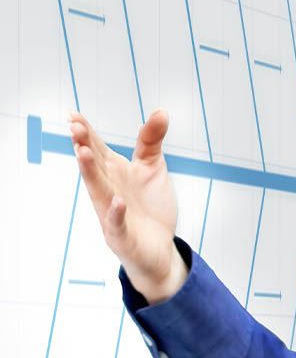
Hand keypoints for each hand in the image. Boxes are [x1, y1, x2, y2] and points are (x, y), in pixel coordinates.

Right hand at [68, 109, 187, 303]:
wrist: (160, 246)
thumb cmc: (150, 205)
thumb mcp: (153, 167)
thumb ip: (152, 140)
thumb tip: (161, 111)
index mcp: (114, 171)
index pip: (96, 148)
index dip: (86, 132)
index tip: (73, 114)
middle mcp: (108, 188)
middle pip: (94, 165)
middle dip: (84, 146)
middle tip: (75, 126)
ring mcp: (112, 212)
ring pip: (98, 191)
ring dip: (90, 173)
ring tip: (83, 153)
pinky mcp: (122, 235)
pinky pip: (117, 223)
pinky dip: (116, 213)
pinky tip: (117, 201)